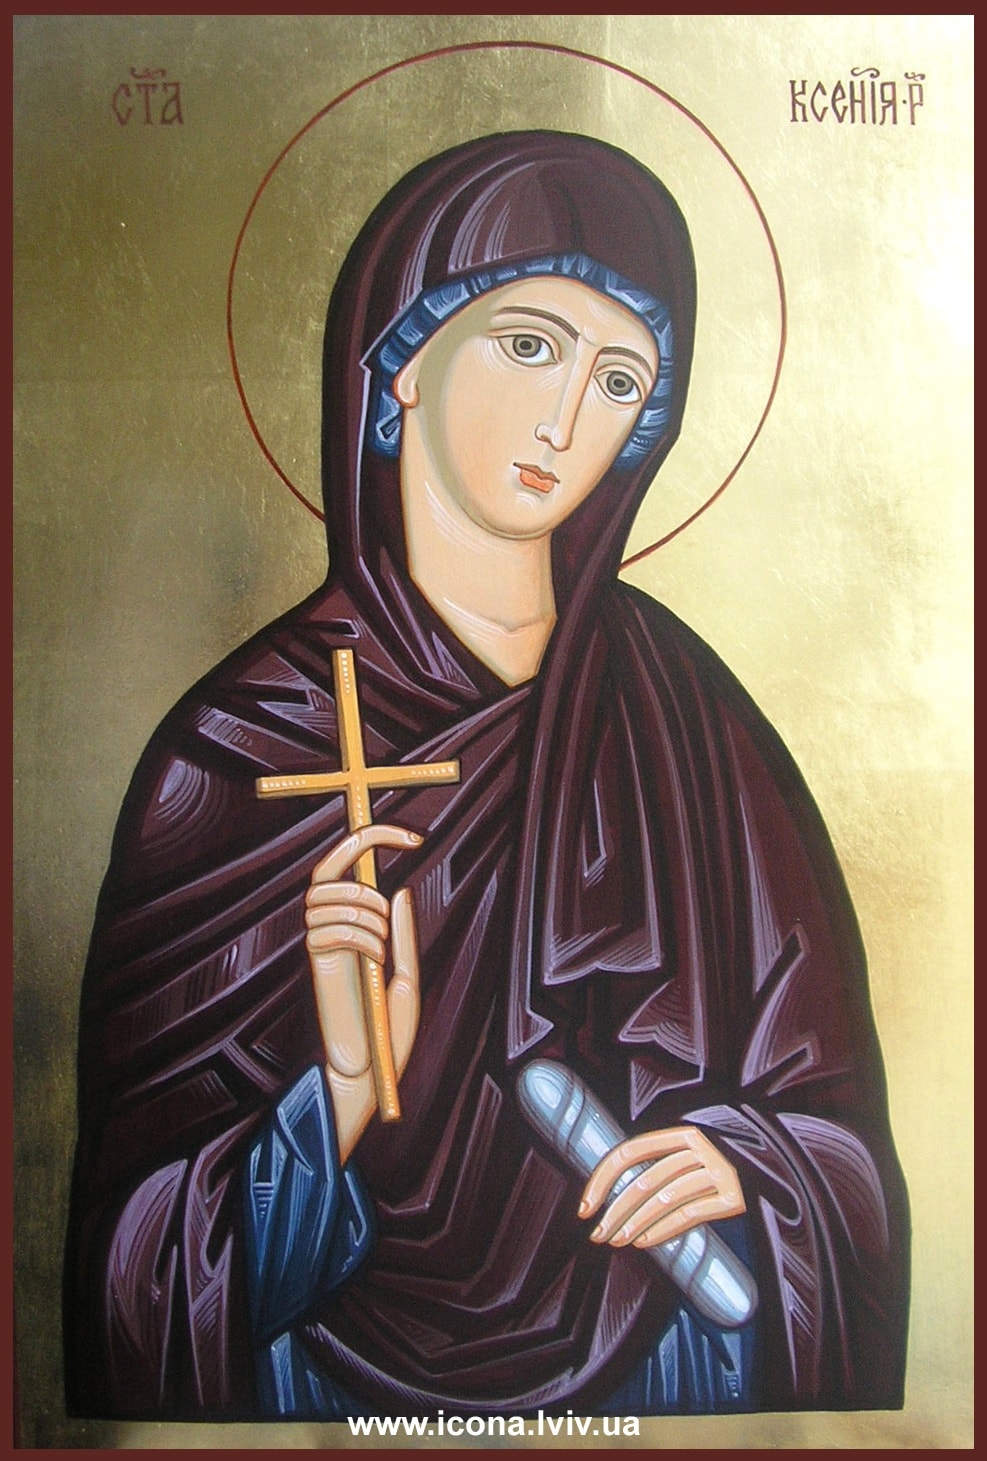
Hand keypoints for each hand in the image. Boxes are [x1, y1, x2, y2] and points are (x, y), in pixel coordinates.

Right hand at [305, 823, 421, 1161]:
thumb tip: (399, 889)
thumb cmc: (387, 1034)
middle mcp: (330, 931)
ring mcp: (321, 945)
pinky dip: (362, 937)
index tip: (412, 836)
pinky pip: (331, 926)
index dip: (372, 839)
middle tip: (387, 914)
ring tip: (380, 951)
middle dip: (363, 876)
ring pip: (330, 895)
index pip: (347, 866)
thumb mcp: (406, 976)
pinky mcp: (316, 963)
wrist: (370, 1074)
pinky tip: (371, 963)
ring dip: (367, 914)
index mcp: (351, 928)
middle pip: (327, 869)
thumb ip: (401, 935)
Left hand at [578, 1127, 745, 1249]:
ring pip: (664, 1198)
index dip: (602, 1180)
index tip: (585, 1209)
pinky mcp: (734, 1196)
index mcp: (680, 1132)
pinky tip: (645, 1242)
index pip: (628, 1152)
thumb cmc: (718, 1174)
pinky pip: (689, 1213)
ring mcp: (719, 1170)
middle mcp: (699, 1146)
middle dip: (615, 1212)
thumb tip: (606, 1200)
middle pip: (644, 1180)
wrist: (776, 1179)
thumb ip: (655, 1169)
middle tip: (598, 1236)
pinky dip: (663, 1229)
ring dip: (634, 1224)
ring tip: (618, 1242)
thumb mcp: (687, 1160)